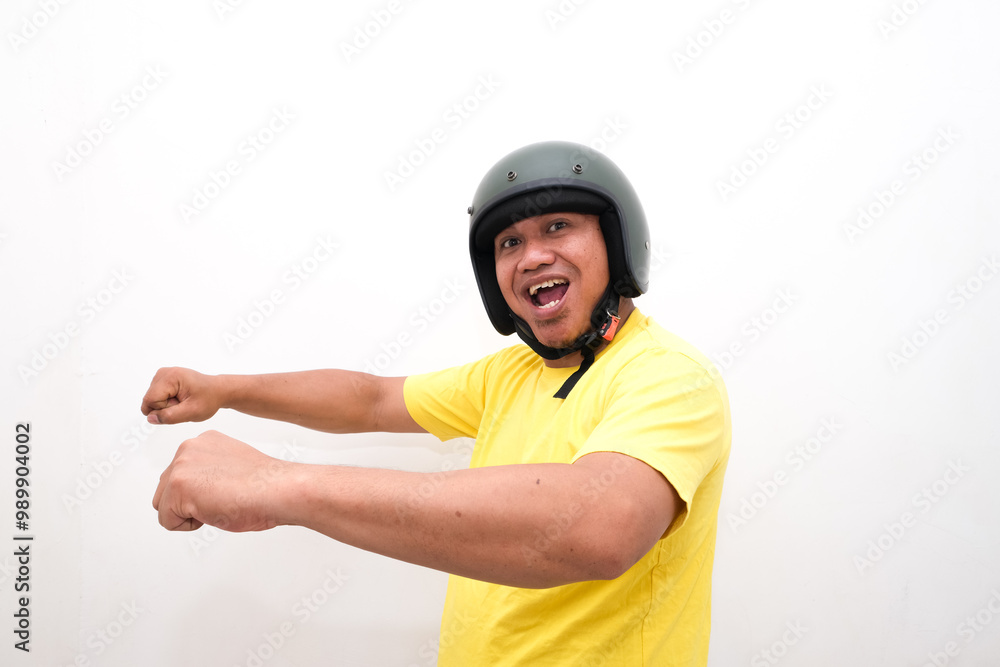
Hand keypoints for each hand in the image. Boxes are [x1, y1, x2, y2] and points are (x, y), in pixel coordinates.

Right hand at [141, 367, 223, 424]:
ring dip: (167, 405)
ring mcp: (163, 375)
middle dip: (165, 408)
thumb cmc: (209, 398)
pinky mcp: (163, 379)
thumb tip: (151, 418)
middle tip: (183, 404)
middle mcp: (164, 372)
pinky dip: (167, 401)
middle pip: (150, 399)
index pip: (150, 400)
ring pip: (152, 399)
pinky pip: (156, 397)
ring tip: (183, 401)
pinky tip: (180, 399)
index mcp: (171, 377)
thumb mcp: (192, 412)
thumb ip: (169, 416)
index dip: (163, 410)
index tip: (180, 406)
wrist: (217, 391)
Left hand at [152, 430, 289, 531]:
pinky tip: (213, 511)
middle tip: (222, 500)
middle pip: (166, 490)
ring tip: (217, 505)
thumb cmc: (264, 486)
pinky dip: (188, 526)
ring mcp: (181, 466)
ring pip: (163, 505)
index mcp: (203, 442)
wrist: (278, 490)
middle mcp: (188, 448)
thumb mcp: (230, 468)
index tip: (227, 490)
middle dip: (189, 503)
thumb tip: (199, 489)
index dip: (202, 494)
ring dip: (187, 514)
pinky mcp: (178, 486)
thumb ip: (209, 470)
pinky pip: (167, 521)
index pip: (182, 476)